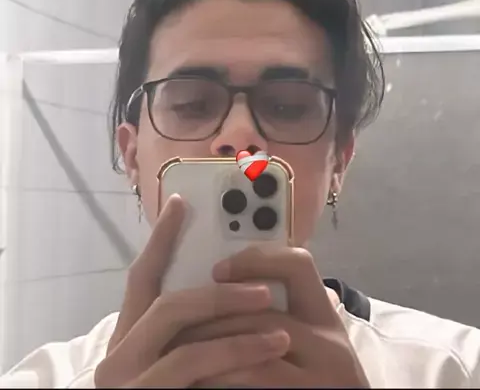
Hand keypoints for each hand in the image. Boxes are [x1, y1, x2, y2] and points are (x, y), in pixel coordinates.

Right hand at [94, 196, 289, 387]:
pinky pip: (191, 365)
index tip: (181, 202)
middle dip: (219, 289)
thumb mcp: (180, 354)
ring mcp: (125, 375)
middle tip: (264, 287)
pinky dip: (232, 353)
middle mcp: (118, 350)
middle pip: (167, 298)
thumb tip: (247, 286)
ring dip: (234, 319)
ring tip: (280, 326)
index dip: (161, 236)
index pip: (142, 275)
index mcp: (129, 333)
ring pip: (180, 325)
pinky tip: (268, 350)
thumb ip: (196, 326)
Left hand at [172, 246, 369, 387]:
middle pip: (265, 307)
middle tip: (182, 319)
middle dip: (217, 311)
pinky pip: (257, 375)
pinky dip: (223, 373)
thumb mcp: (305, 343)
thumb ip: (281, 315)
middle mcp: (330, 341)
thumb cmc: (312, 378)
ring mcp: (323, 373)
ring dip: (211, 343)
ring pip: (256, 341)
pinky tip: (201, 376)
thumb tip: (229, 285)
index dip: (257, 259)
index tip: (218, 270)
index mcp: (325, 317)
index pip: (298, 265)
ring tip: (180, 348)